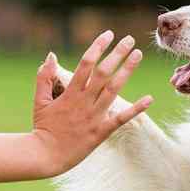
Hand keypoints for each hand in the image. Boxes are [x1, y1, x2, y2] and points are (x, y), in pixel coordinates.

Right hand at [32, 30, 152, 176]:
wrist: (45, 156)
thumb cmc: (42, 127)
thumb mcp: (40, 100)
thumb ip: (44, 77)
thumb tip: (51, 55)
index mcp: (69, 93)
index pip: (86, 64)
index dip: (98, 47)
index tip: (109, 34)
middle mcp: (84, 102)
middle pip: (103, 73)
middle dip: (117, 54)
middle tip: (129, 39)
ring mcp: (94, 116)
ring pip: (113, 89)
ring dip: (127, 71)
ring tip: (138, 54)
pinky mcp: (102, 131)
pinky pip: (121, 118)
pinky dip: (136, 108)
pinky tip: (149, 98)